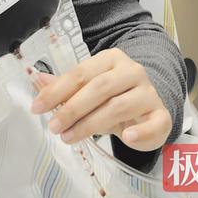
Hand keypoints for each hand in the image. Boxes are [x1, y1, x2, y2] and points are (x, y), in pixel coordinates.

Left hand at [30, 47, 171, 152]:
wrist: (150, 104)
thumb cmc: (115, 96)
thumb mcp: (89, 88)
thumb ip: (65, 85)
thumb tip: (36, 79)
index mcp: (111, 59)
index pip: (80, 73)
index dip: (57, 90)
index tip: (37, 107)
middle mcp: (131, 71)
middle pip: (98, 88)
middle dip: (72, 108)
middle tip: (53, 126)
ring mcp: (149, 92)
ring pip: (118, 107)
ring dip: (91, 125)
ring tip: (69, 137)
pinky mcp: (162, 115)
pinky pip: (154, 123)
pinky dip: (140, 132)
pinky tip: (126, 138)